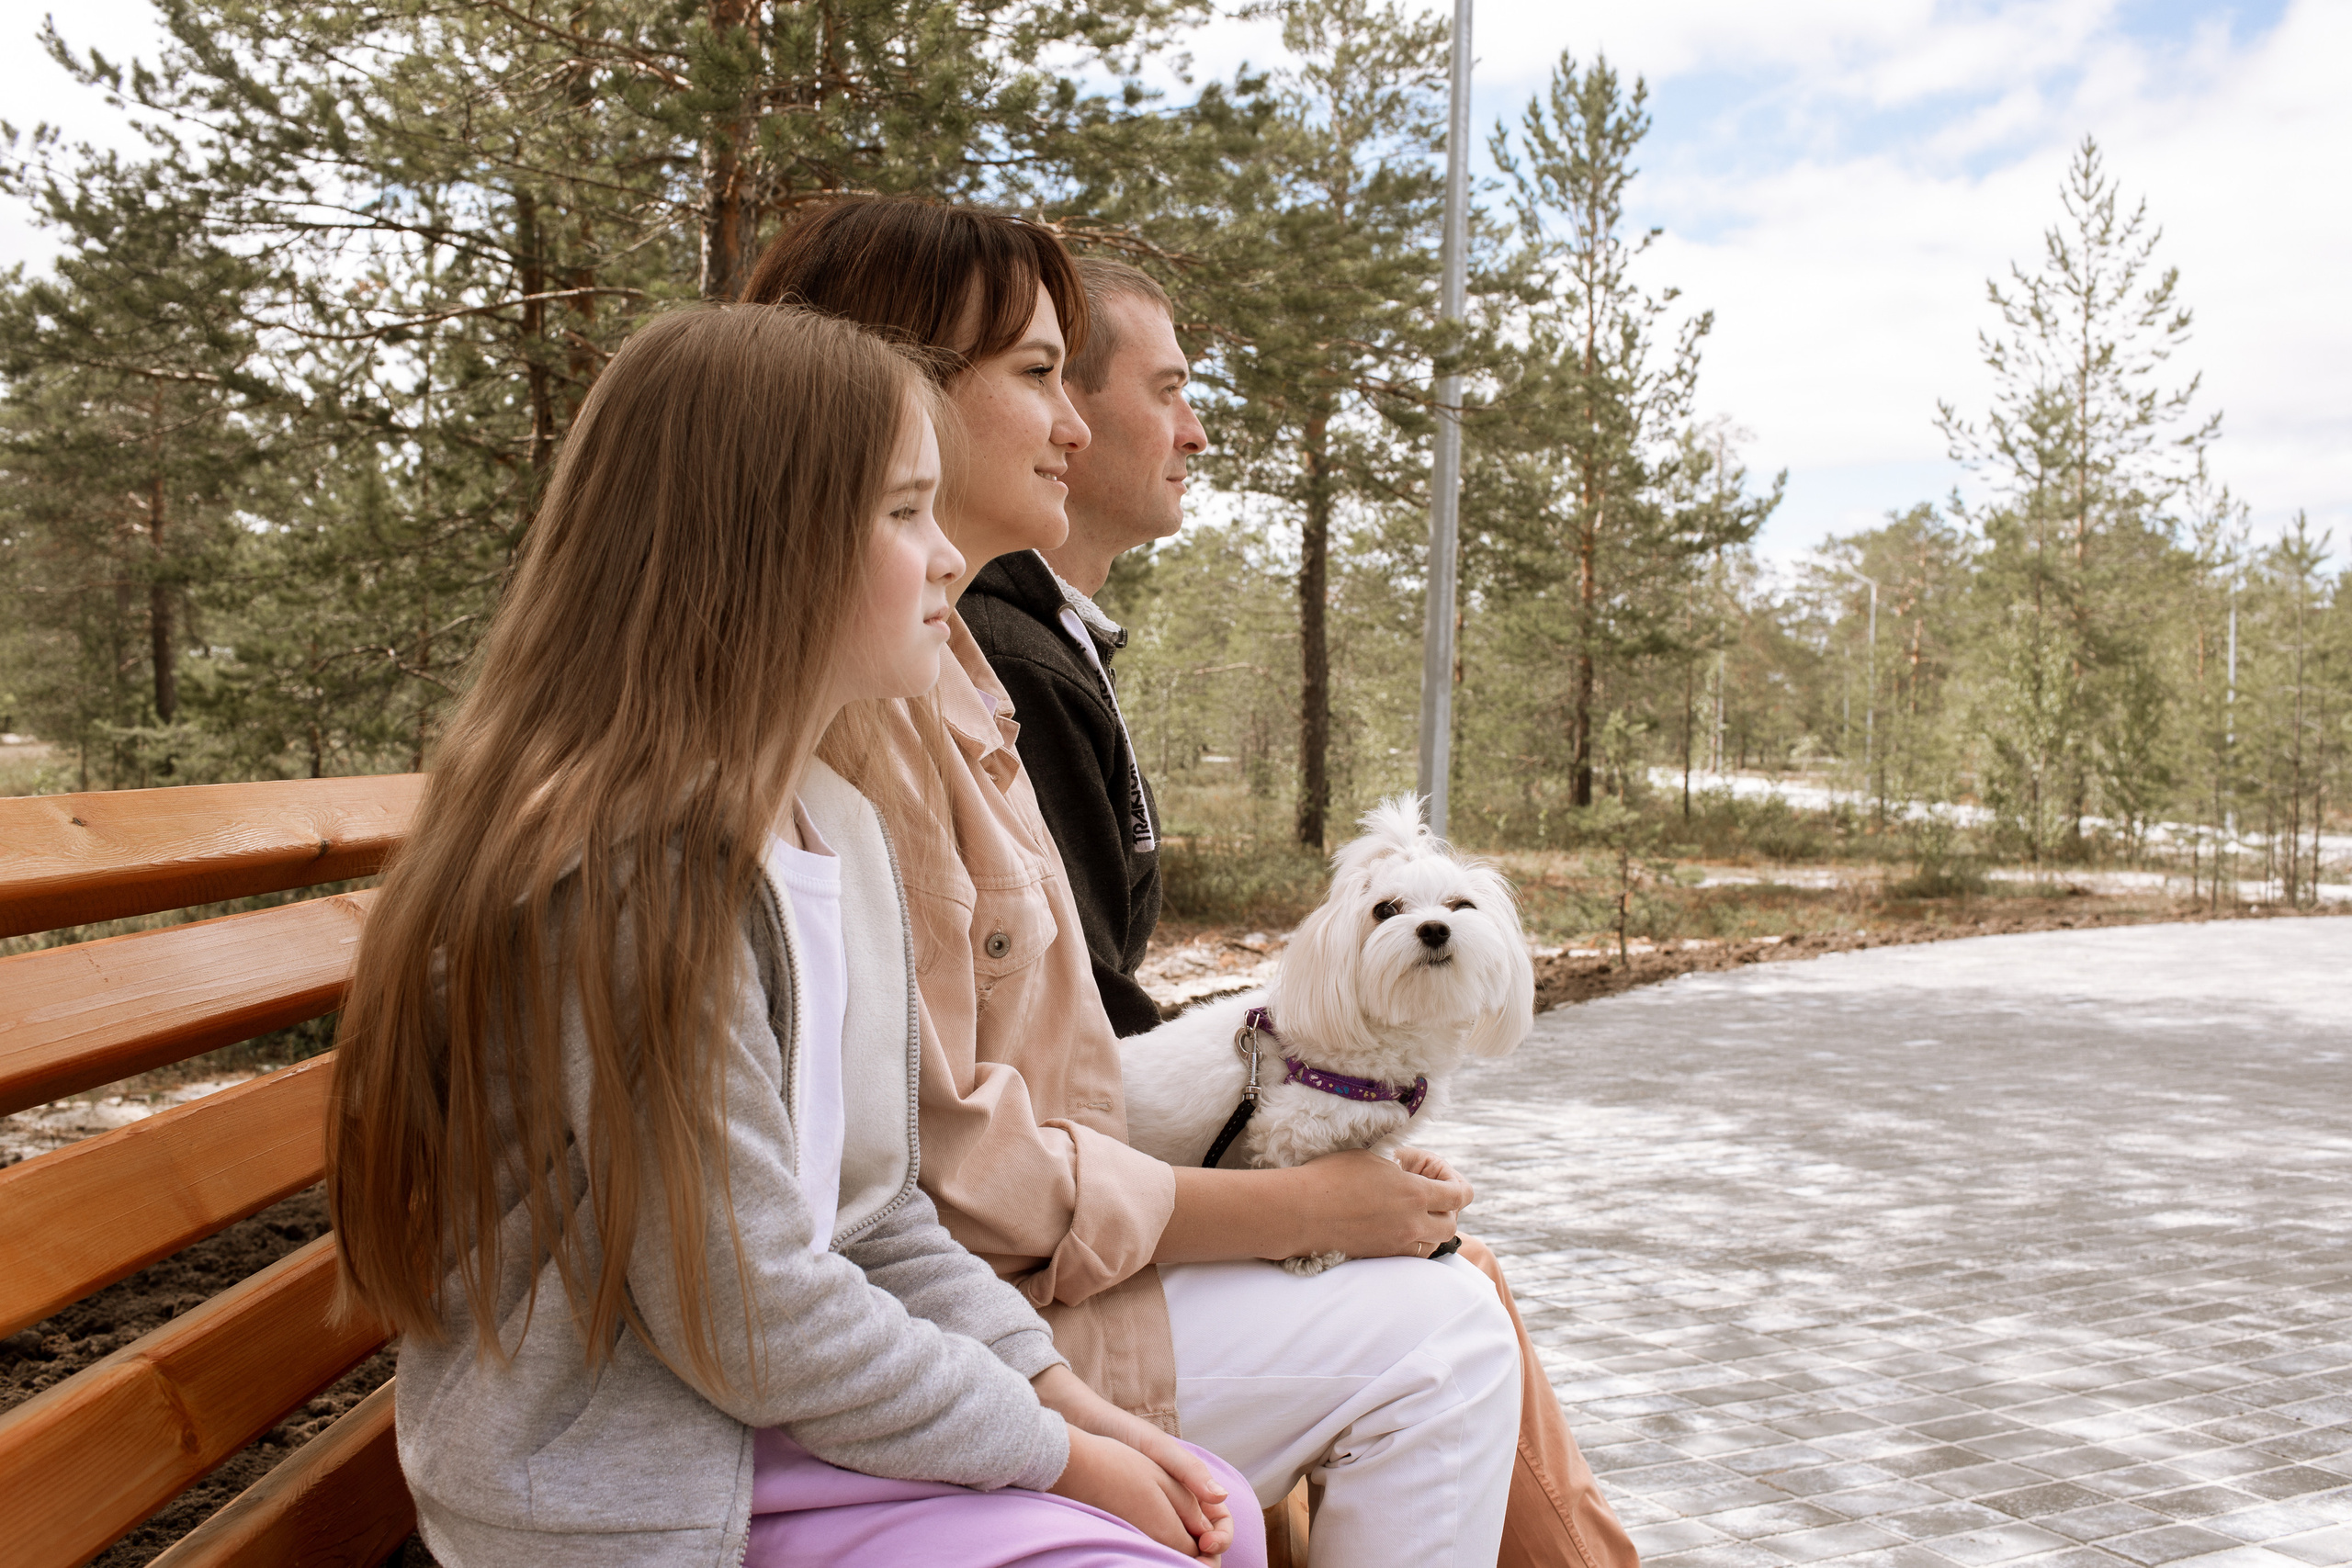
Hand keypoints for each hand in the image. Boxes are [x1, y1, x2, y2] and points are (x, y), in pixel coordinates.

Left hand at [1034, 1366, 1232, 1559]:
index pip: (1221, 1521)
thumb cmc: (1125, 1432)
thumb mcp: (1160, 1449)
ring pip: (1180, 1546)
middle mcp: (1180, 1502)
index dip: (1221, 1537)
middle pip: (1205, 1540)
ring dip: (1182, 1557)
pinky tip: (1147, 1554)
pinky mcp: (1137, 1520)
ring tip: (1168, 1561)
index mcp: (1195, 1486)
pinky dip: (1157, 1553)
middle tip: (1191, 1562)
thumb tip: (1222, 1496)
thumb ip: (1190, 1471)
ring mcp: (1159, 1513)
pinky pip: (1154, 1544)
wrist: (1088, 1428)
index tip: (1205, 1543)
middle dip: (1204, 1555)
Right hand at [1279, 1147, 1470, 1260]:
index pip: (1460, 1194)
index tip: (1444, 1178)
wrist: (1300, 1212)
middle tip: (1430, 1196)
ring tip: (1414, 1214)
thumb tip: (1409, 1172)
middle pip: (1451, 1223)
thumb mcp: (1371, 1158)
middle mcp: (1413, 1223)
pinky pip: (1412, 1255)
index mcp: (1415, 1193)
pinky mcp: (1382, 1257)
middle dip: (1447, 1209)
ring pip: (1434, 1244)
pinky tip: (1399, 1229)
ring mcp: (1398, 1244)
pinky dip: (1414, 1243)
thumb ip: (1400, 1169)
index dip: (1458, 1184)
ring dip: (1431, 1229)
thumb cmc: (1330, 1177)